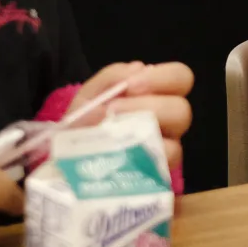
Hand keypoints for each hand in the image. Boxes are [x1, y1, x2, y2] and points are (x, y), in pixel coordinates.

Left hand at [71, 62, 194, 171]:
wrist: (66, 157)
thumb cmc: (84, 121)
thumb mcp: (91, 93)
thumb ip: (112, 77)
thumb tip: (138, 68)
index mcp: (157, 96)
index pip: (181, 78)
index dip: (163, 78)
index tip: (132, 86)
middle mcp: (167, 123)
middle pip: (181, 111)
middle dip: (147, 108)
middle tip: (113, 111)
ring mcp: (164, 152)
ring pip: (175, 144)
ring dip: (141, 136)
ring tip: (110, 135)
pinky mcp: (155, 178)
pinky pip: (159, 172)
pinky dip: (138, 161)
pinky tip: (116, 157)